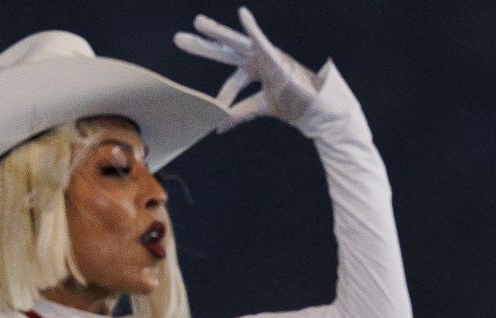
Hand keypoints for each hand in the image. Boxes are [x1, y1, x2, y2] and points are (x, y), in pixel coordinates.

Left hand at [176, 7, 324, 131]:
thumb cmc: (295, 105)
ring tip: (198, 23)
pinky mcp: (277, 59)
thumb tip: (218, 125)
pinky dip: (253, 28)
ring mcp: (267, 56)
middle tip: (178, 39)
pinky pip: (263, 41)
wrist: (317, 110)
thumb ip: (240, 113)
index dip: (223, 95)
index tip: (214, 109)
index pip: (232, 78)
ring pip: (237, 43)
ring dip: (217, 32)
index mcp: (256, 70)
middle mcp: (258, 60)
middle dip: (203, 46)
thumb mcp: (261, 107)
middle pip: (226, 52)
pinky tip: (243, 14)